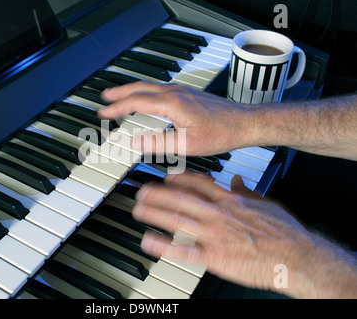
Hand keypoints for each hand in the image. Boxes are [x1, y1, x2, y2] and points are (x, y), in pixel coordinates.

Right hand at [99, 81, 257, 155]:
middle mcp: (175, 92)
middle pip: (140, 88)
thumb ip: (158, 143)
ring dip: (132, 90)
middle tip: (105, 96)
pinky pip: (160, 88)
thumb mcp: (187, 145)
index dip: (117, 107)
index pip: (136, 102)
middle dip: (120, 92)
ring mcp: (183, 90)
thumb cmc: (221, 133)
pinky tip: (148, 97)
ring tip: (120, 95)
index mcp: (172, 103)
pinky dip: (146, 91)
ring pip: (150, 86)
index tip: (103, 111)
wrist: (245, 122)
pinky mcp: (189, 93)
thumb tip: (135, 141)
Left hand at [132, 171, 356, 297]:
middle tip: (142, 191)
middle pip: (182, 199)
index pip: (199, 184)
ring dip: (155, 213)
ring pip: (178, 220)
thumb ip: (247, 191)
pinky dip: (164, 245)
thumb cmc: (284, 232)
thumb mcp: (267, 203)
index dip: (179, 179)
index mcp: (230, 200)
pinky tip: (149, 240)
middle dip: (158, 194)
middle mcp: (218, 214)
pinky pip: (183, 250)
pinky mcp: (214, 257)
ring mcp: (214, 235)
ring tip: (138, 209)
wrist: (296, 257)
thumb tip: (238, 180)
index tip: (167, 177)